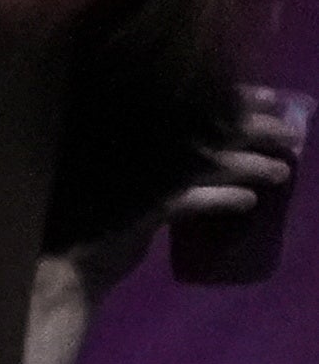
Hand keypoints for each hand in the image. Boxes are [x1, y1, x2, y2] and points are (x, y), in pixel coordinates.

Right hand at [64, 85, 309, 295]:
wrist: (73, 265)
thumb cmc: (109, 218)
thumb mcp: (142, 176)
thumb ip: (175, 155)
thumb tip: (237, 137)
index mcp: (139, 131)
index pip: (199, 102)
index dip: (239, 97)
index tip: (273, 99)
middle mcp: (139, 145)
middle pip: (213, 127)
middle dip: (259, 129)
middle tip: (290, 135)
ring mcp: (140, 176)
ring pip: (211, 162)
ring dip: (253, 166)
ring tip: (282, 172)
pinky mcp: (144, 210)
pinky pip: (194, 200)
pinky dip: (224, 199)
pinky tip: (249, 202)